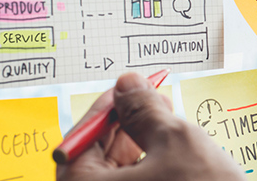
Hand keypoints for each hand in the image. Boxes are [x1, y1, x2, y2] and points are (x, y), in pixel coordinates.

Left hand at [57, 73, 244, 180]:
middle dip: (124, 127)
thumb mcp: (175, 140)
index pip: (81, 142)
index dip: (106, 109)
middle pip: (96, 162)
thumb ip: (144, 109)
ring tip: (167, 122)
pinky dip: (150, 170)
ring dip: (139, 146)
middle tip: (149, 101)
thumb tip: (127, 84)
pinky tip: (172, 152)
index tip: (125, 89)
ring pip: (119, 177)